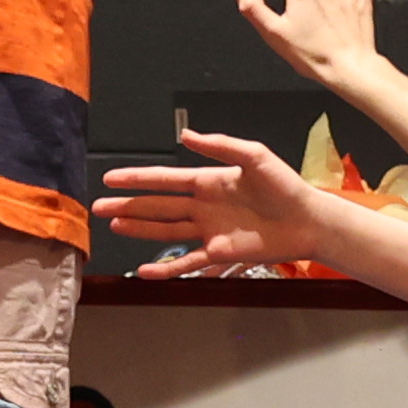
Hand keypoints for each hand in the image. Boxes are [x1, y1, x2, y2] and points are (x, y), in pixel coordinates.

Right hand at [97, 128, 337, 272]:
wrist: (307, 219)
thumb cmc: (285, 186)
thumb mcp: (254, 156)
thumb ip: (220, 146)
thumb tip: (185, 135)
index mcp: (209, 181)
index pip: (165, 180)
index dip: (137, 179)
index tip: (111, 178)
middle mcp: (203, 206)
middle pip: (157, 206)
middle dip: (128, 206)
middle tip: (99, 207)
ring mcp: (209, 231)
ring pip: (165, 231)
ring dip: (139, 230)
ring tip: (114, 226)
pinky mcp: (219, 253)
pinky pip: (187, 261)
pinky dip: (166, 268)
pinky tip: (146, 271)